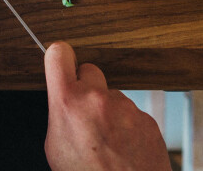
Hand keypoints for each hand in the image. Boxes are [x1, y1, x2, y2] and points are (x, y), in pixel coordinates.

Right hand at [43, 41, 170, 170]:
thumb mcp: (55, 147)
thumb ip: (60, 114)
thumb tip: (63, 101)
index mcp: (68, 102)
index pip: (59, 53)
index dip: (59, 58)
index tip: (62, 62)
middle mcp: (99, 99)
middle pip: (91, 71)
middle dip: (87, 87)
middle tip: (85, 113)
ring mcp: (126, 108)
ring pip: (113, 96)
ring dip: (109, 112)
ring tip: (106, 143)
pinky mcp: (148, 120)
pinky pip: (132, 114)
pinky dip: (127, 128)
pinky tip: (122, 149)